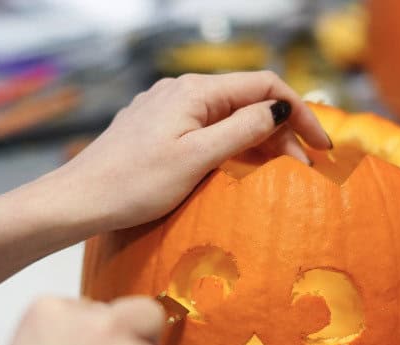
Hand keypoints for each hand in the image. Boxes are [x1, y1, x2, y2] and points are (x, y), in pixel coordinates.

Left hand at [57, 70, 331, 231]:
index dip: (300, 112)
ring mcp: (166, 110)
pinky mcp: (156, 131)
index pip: (264, 86)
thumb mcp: (197, 159)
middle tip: (305, 170)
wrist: (78, 202)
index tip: (322, 146)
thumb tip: (279, 108)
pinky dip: (233, 146)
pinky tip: (240, 171)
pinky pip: (206, 130)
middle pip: (247, 101)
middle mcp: (180, 92)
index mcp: (194, 92)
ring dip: (259, 141)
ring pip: (227, 117)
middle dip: (282, 130)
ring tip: (281, 174)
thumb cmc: (133, 185)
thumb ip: (242, 130)